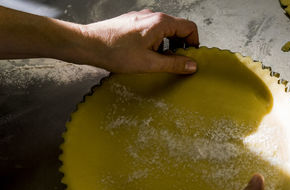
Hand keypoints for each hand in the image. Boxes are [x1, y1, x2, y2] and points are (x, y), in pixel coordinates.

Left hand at [80, 9, 198, 73]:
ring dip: (166, 46)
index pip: (189, 27)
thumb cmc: (114, 52)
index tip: (190, 57)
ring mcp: (142, 18)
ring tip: (156, 61)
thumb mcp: (149, 63)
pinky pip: (152, 31)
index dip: (194, 44)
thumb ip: (173, 64)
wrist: (88, 45)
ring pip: (164, 31)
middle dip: (180, 46)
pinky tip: (144, 55)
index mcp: (160, 23)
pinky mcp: (133, 23)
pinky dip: (155, 43)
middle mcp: (152, 16)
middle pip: (178, 28)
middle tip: (174, 62)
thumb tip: (191, 65)